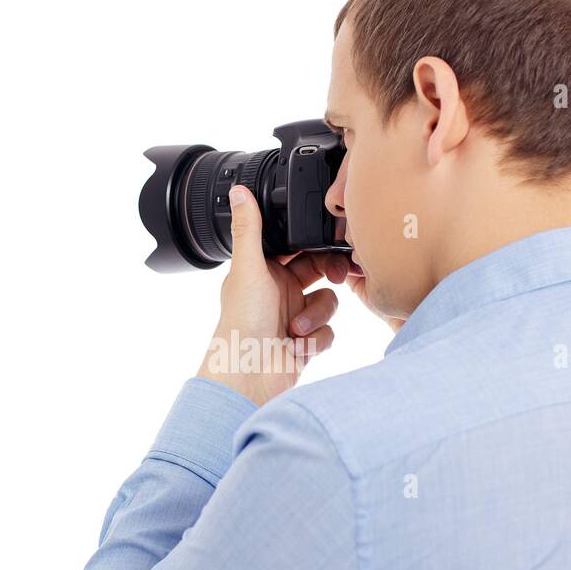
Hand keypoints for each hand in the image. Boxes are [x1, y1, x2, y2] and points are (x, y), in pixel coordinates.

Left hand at [196, 184, 338, 406]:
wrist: (250, 377)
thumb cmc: (242, 325)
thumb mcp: (248, 269)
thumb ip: (250, 229)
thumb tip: (239, 191)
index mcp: (263, 271)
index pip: (297, 246)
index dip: (315, 243)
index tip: (330, 241)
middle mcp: (278, 291)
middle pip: (319, 271)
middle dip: (327, 278)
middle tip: (331, 278)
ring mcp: (293, 316)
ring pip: (327, 301)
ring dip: (317, 315)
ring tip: (296, 328)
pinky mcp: (305, 341)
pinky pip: (328, 331)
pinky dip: (317, 339)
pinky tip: (298, 346)